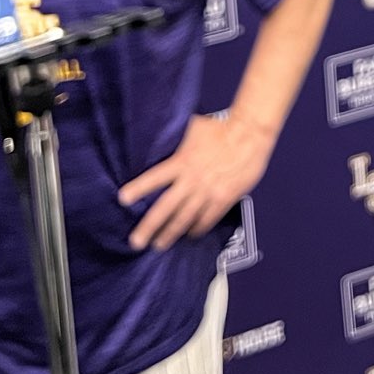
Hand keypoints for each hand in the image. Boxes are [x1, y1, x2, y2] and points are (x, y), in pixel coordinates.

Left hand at [119, 114, 274, 250]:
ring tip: (159, 245)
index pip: (155, 178)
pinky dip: (197, 229)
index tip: (123, 199)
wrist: (250, 135)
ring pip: (184, 219)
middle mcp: (192, 180)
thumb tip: (165, 132)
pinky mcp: (223, 199)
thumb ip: (179, 139)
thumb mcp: (194, 128)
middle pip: (166, 208)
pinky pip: (207, 219)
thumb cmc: (223, 128)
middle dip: (149, 227)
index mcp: (182, 161)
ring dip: (170, 234)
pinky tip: (190, 235)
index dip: (138, 189)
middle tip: (136, 241)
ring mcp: (208, 192)